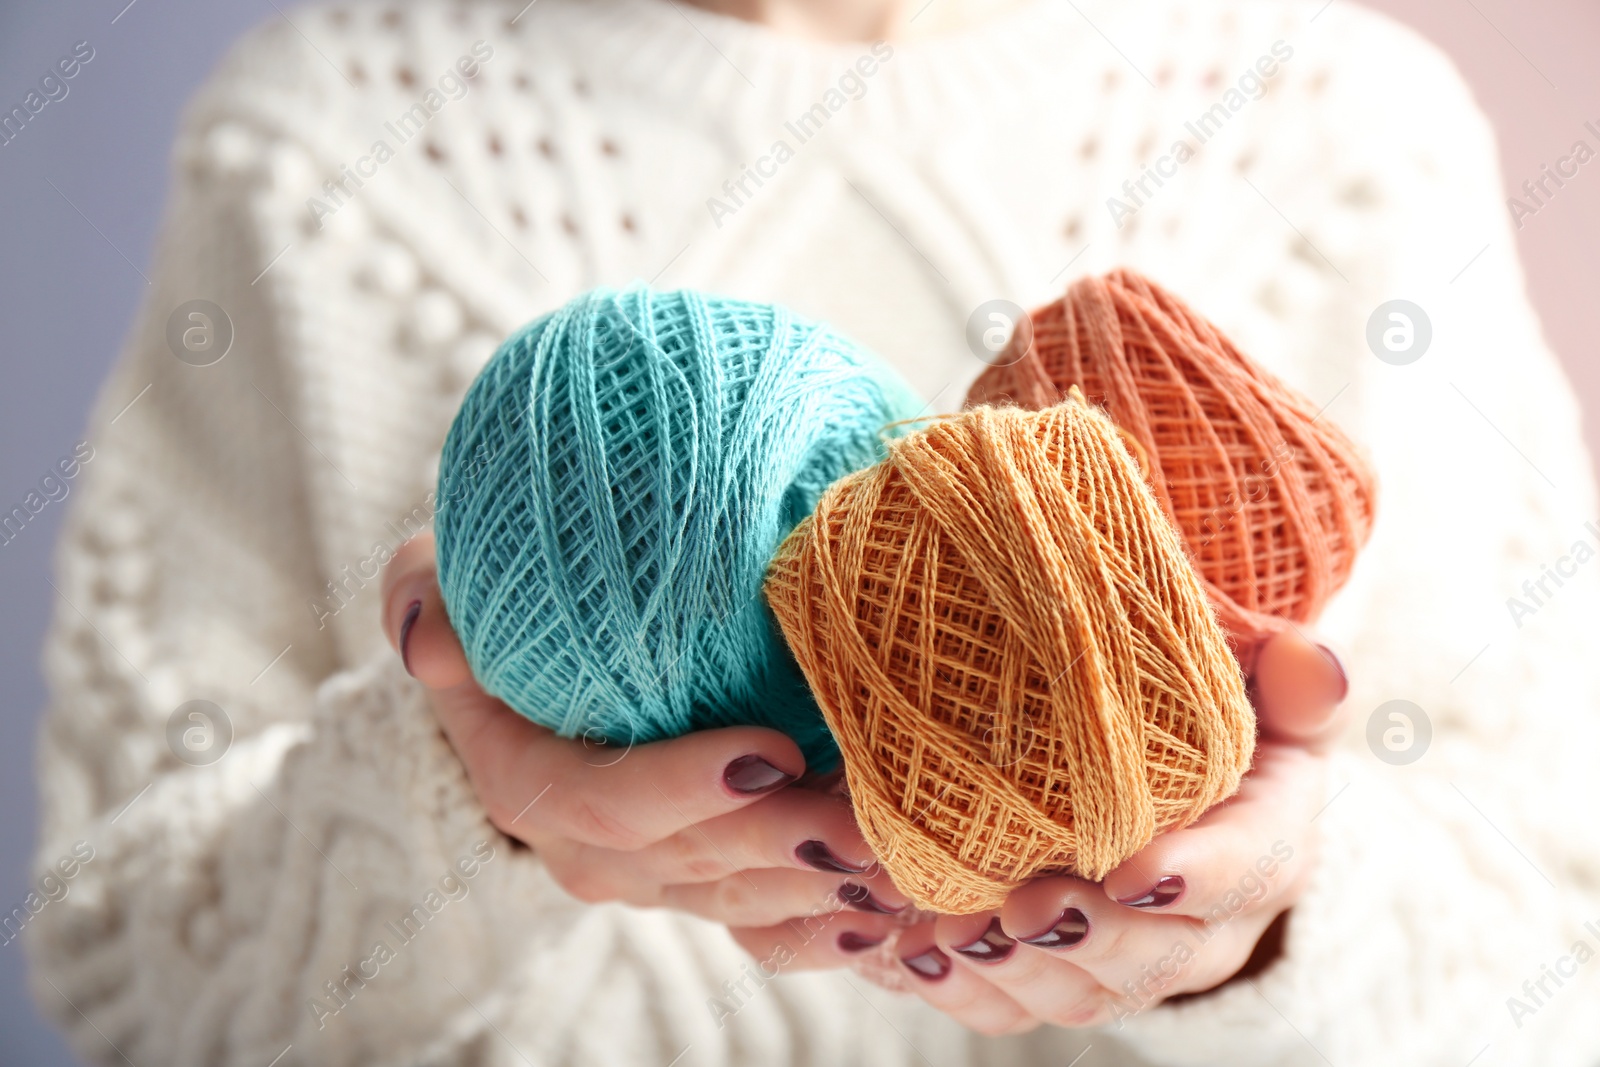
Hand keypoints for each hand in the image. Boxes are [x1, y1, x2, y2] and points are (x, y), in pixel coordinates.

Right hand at [379, 533, 910, 927]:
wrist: (518, 675)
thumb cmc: (488, 612)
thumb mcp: (433, 582)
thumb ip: (420, 598)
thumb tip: (428, 636)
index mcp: (528, 781)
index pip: (606, 799)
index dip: (686, 785)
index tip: (771, 748)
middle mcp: (590, 847)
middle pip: (696, 859)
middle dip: (786, 844)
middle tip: (871, 821)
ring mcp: (652, 874)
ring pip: (742, 899)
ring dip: (823, 890)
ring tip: (902, 868)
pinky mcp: (701, 881)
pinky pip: (763, 925)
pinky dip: (824, 929)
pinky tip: (888, 921)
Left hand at [728, 629, 1349, 1033]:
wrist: (1170, 774)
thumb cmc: (1208, 708)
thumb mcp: (1256, 678)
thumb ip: (1285, 672)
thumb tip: (1308, 664)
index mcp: (1270, 840)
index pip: (1253, 868)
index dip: (1197, 875)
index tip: (1130, 870)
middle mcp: (1214, 922)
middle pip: (1161, 955)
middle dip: (1086, 937)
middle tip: (1018, 908)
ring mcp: (1139, 962)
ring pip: (1084, 993)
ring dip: (1012, 970)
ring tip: (945, 931)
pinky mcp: (1072, 979)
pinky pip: (1020, 1006)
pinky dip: (964, 988)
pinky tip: (909, 953)